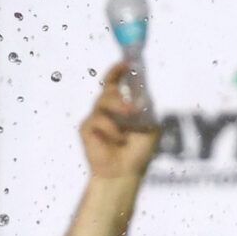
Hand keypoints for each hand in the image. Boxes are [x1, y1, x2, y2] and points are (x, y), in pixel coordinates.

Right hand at [82, 65, 161, 179]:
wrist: (124, 172)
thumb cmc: (137, 152)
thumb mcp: (150, 128)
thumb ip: (148, 110)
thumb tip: (145, 95)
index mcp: (121, 107)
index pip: (115, 83)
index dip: (117, 71)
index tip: (125, 63)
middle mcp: (106, 109)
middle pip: (108, 90)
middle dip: (119, 96)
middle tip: (131, 109)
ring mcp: (95, 117)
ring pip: (101, 102)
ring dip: (116, 109)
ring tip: (126, 123)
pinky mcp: (86, 128)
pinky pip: (97, 120)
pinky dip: (110, 131)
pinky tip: (117, 141)